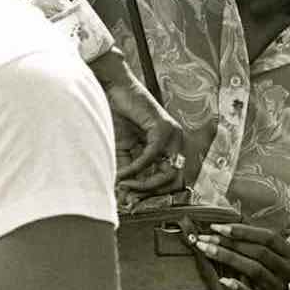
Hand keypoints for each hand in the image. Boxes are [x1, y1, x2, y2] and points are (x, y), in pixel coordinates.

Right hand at [91, 50, 190, 191]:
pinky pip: (153, 155)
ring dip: (145, 184)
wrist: (114, 90)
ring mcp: (173, 134)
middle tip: (130, 196)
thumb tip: (125, 196)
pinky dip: (137, 167)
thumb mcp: (123, 150)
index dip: (152, 193)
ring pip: (169, 172)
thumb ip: (129, 171)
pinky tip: (125, 171)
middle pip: (175, 180)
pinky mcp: (164, 128)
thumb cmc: (118, 116)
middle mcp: (176, 142)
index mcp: (169, 147)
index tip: (132, 199)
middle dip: (151, 192)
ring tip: (125, 185)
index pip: (170, 179)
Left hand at [190, 224, 289, 289]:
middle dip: (230, 243)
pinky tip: (222, 280)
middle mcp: (287, 270)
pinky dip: (237, 287)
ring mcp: (278, 289)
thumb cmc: (264, 273)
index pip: (268, 237)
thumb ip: (251, 241)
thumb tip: (222, 226)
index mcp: (288, 253)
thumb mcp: (266, 256)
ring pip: (254, 269)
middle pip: (259, 252)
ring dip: (228, 258)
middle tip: (205, 239)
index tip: (217, 227)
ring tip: (207, 251)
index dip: (243, 230)